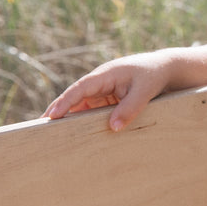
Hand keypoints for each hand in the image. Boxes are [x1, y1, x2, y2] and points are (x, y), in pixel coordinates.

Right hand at [43, 52, 175, 130]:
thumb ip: (130, 108)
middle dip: (58, 112)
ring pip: (81, 107)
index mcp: (104, 75)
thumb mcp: (144, 91)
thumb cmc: (153, 75)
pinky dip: (84, 121)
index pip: (79, 89)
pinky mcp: (107, 99)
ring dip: (70, 120)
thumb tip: (113, 127)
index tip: (52, 116)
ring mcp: (102, 91)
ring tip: (54, 137)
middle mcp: (99, 82)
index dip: (64, 102)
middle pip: (74, 99)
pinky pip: (92, 111)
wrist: (165, 68)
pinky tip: (78, 135)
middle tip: (40, 130)